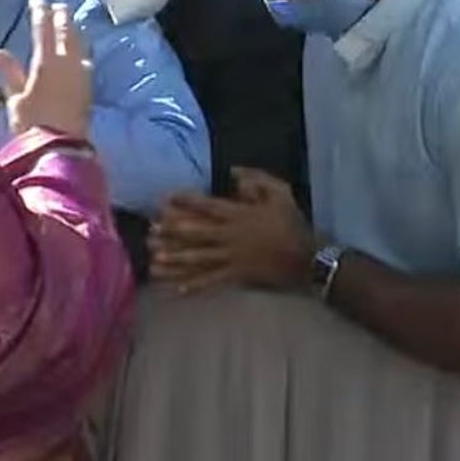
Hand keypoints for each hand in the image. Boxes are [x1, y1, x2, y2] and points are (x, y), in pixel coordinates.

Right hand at [0, 0, 90, 139]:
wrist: (60, 148)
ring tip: (69, 22)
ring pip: (80, 43)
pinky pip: (85, 58)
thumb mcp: (16, 99)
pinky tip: (79, 48)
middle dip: (61, 17)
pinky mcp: (89, 85)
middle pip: (66, 32)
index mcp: (46, 63)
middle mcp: (67, 63)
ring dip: (74, 30)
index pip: (43, 30)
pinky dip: (81, 48)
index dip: (40, 13)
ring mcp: (81, 73)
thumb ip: (10, 73)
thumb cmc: (32, 124)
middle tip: (57, 6)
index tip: (37, 1)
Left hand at [149, 167, 314, 293]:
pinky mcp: (238, 276)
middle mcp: (231, 236)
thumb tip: (234, 171)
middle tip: (151, 232)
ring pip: (199, 258)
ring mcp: (233, 258)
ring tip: (156, 260)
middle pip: (196, 233)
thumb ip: (257, 179)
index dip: (186, 201)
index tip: (166, 199)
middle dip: (172, 232)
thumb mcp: (280, 193)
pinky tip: (177, 289)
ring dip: (176, 259)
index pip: (208, 206)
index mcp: (240, 215)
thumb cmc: (293, 223)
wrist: (308, 257)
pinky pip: (213, 281)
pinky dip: (195, 285)